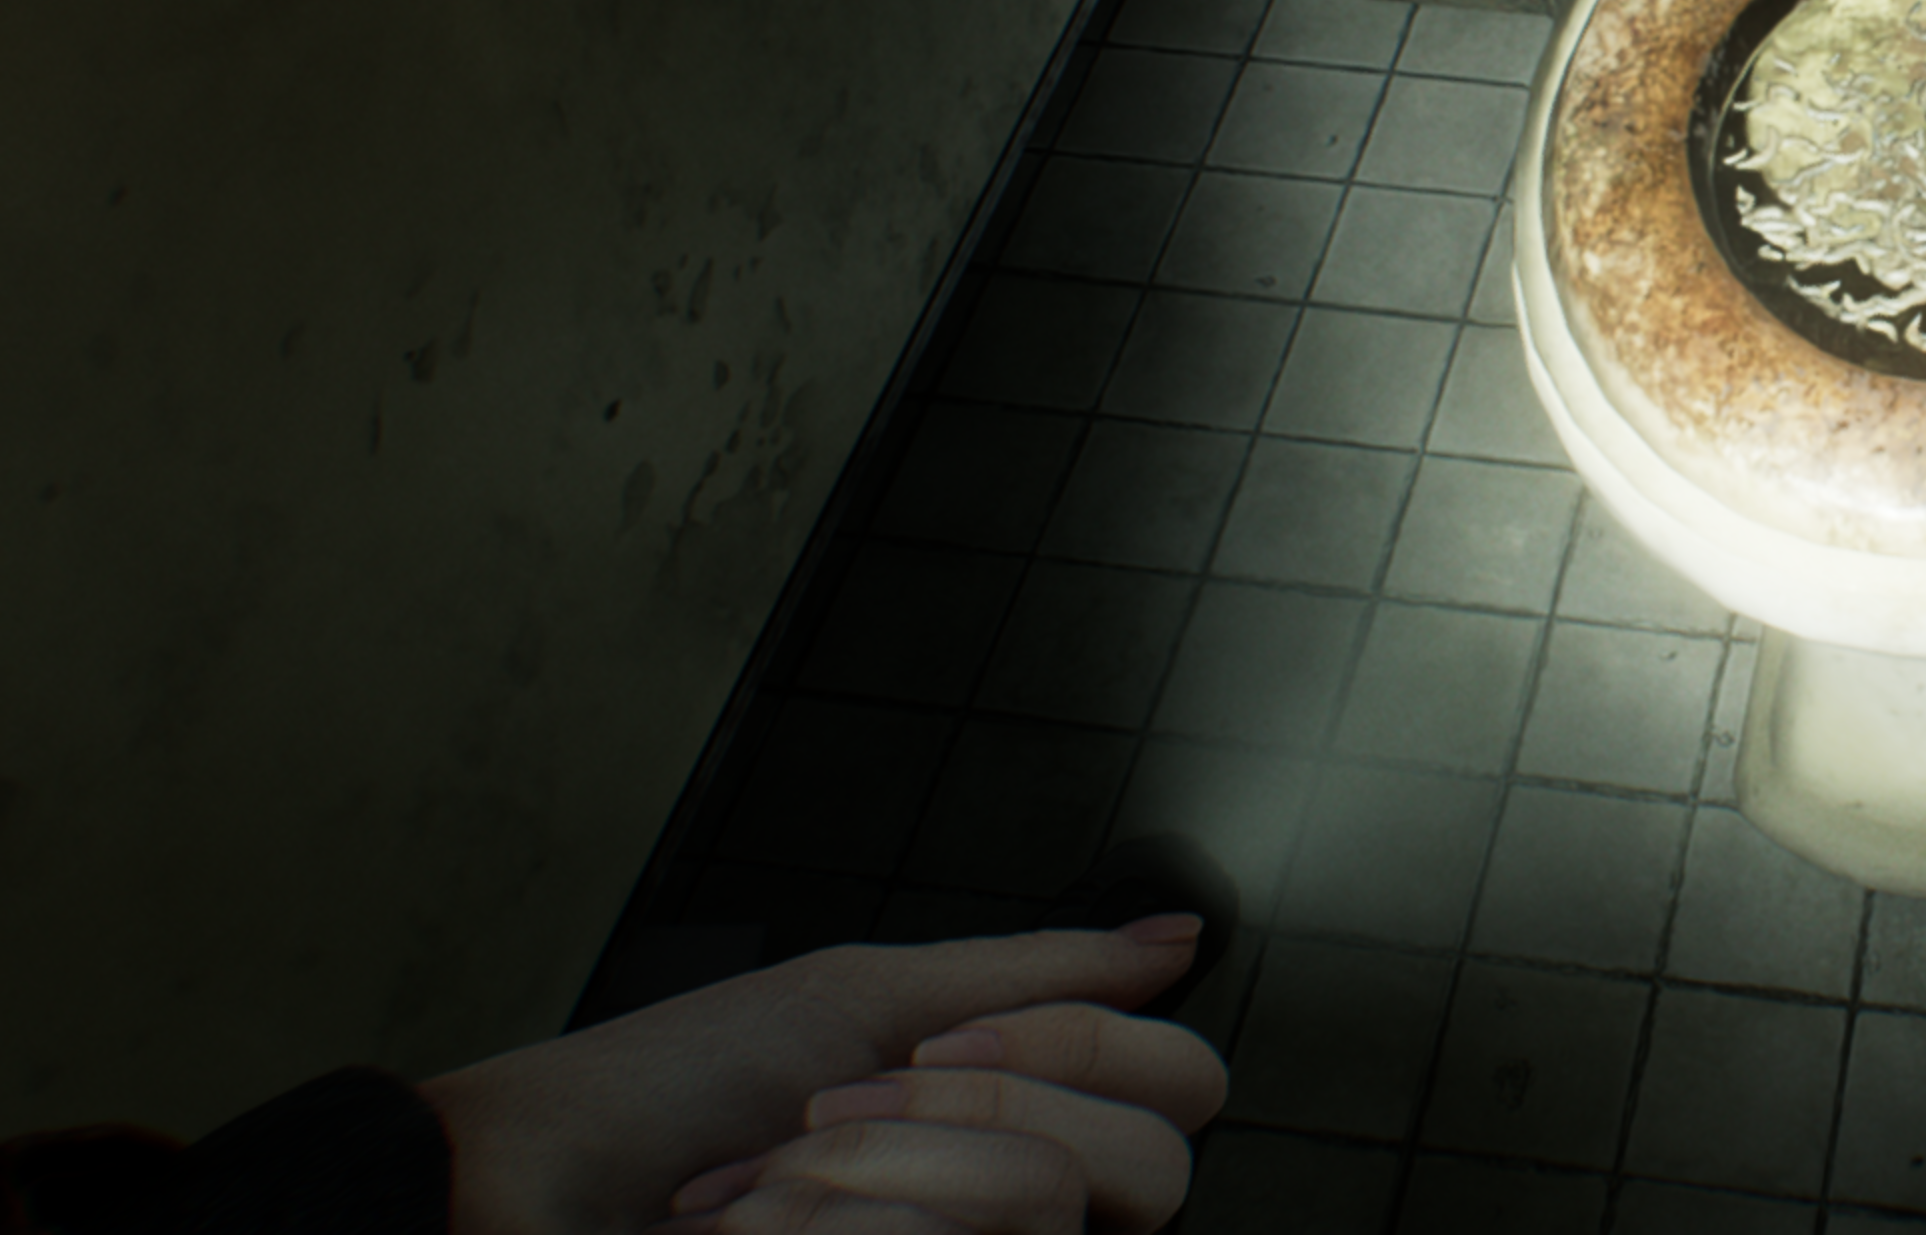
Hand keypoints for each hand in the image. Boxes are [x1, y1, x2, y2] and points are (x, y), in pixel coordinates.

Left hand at [413, 917, 1227, 1234]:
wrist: (530, 1197)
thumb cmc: (665, 1097)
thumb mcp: (866, 1001)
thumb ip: (1041, 971)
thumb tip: (1178, 935)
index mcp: (1020, 1123)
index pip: (1181, 1090)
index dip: (1087, 1047)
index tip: (950, 1040)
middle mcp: (1013, 1215)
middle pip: (1149, 1168)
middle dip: (982, 1110)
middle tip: (853, 1116)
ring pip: (1040, 1208)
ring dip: (871, 1175)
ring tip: (769, 1196)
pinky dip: (830, 1226)